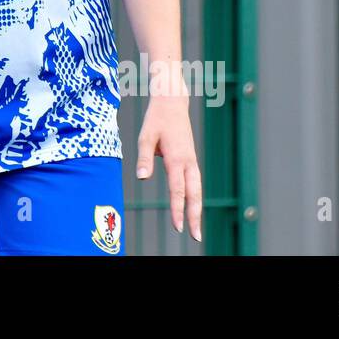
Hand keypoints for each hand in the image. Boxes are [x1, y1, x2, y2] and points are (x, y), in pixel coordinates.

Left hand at [135, 95, 201, 242]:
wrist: (173, 102)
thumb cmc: (157, 119)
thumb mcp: (146, 136)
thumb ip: (144, 158)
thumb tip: (141, 178)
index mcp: (177, 158)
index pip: (178, 190)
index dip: (178, 209)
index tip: (178, 227)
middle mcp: (188, 162)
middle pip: (194, 194)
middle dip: (194, 216)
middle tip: (196, 236)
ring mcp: (191, 160)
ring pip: (197, 189)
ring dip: (197, 208)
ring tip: (195, 227)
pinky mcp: (191, 159)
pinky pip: (195, 182)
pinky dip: (195, 196)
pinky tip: (192, 207)